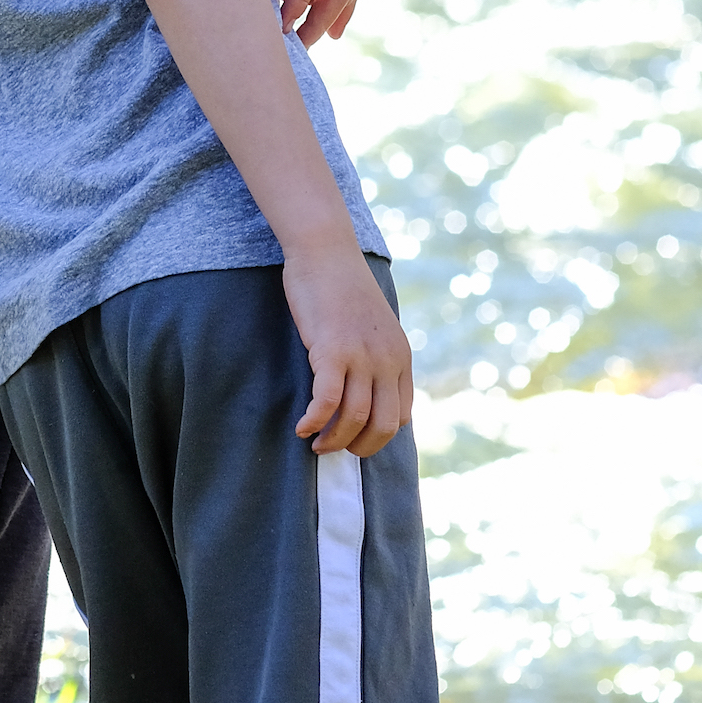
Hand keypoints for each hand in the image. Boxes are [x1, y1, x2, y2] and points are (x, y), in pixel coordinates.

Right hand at [282, 244, 411, 456]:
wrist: (326, 253)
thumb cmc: (342, 288)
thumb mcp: (373, 327)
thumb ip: (376, 357)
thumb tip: (365, 392)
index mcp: (400, 357)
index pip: (400, 415)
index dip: (377, 435)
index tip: (354, 437)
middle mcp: (386, 360)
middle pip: (383, 425)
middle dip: (359, 447)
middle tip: (334, 449)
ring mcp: (360, 356)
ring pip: (354, 418)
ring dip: (333, 440)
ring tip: (314, 444)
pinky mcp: (331, 351)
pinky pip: (326, 401)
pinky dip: (314, 421)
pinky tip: (301, 427)